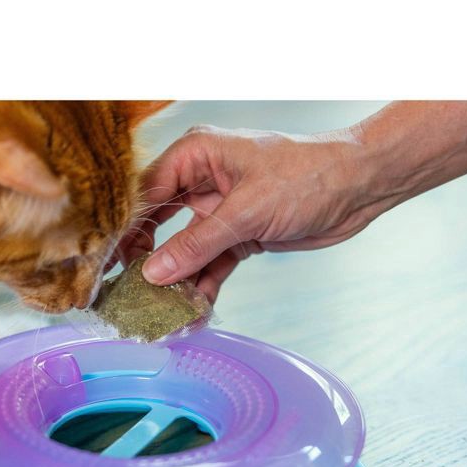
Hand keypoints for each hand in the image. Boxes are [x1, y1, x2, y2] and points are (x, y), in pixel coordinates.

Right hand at [118, 124, 384, 301]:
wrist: (358, 188)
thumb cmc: (307, 177)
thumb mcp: (245, 212)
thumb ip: (197, 244)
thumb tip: (152, 273)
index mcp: (195, 155)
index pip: (144, 194)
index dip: (124, 229)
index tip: (108, 264)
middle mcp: (201, 180)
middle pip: (157, 224)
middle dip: (146, 260)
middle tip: (129, 294)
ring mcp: (219, 210)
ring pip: (184, 249)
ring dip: (177, 280)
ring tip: (162, 312)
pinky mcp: (238, 234)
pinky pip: (211, 263)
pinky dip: (203, 285)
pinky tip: (194, 310)